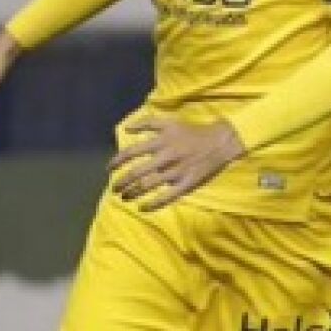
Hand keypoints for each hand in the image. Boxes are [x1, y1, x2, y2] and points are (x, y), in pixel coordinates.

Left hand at [109, 116, 246, 211]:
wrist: (221, 142)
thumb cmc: (193, 132)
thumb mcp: (170, 122)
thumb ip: (148, 123)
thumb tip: (126, 128)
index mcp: (161, 142)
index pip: (131, 152)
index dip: (116, 162)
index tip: (109, 169)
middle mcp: (166, 157)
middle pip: (136, 173)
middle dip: (121, 183)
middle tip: (115, 188)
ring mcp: (176, 172)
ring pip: (147, 186)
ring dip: (132, 193)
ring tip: (125, 197)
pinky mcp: (186, 184)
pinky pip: (166, 197)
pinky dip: (152, 205)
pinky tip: (143, 208)